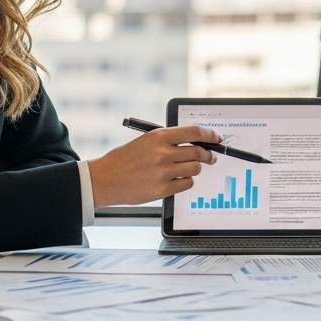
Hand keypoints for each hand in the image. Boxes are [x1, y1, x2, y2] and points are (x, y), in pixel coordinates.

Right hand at [88, 125, 221, 207]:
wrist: (104, 179)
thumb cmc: (124, 159)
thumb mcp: (145, 141)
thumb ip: (168, 141)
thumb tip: (194, 142)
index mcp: (158, 136)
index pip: (194, 132)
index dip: (209, 135)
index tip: (216, 138)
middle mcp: (163, 152)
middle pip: (198, 152)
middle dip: (207, 155)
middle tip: (210, 157)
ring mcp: (163, 172)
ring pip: (195, 168)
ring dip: (194, 168)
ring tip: (185, 169)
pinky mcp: (163, 189)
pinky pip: (187, 183)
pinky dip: (185, 181)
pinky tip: (176, 179)